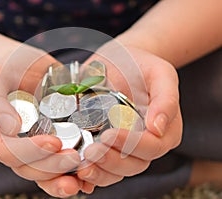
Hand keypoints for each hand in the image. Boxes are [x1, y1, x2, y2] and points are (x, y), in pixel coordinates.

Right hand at [0, 44, 92, 197]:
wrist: (23, 67)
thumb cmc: (7, 69)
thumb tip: (11, 129)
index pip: (8, 152)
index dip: (31, 151)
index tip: (53, 142)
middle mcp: (10, 147)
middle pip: (28, 168)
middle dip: (52, 166)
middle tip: (75, 157)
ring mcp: (30, 148)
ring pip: (43, 173)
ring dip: (63, 175)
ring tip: (82, 169)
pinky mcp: (47, 146)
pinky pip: (56, 167)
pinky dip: (71, 173)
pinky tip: (85, 175)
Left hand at [77, 40, 182, 186]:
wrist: (119, 61)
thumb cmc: (142, 66)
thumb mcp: (160, 74)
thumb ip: (166, 99)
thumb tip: (158, 128)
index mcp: (163, 131)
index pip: (151, 147)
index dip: (131, 144)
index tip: (109, 134)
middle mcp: (144, 145)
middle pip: (132, 165)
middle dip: (111, 161)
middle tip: (91, 151)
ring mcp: (122, 147)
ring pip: (115, 171)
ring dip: (98, 172)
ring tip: (81, 166)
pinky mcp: (104, 145)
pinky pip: (99, 166)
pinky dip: (89, 175)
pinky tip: (76, 174)